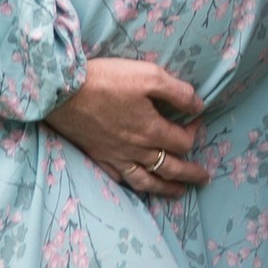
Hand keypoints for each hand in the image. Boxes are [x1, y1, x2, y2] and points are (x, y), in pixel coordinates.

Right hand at [50, 55, 211, 198]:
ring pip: (148, 181)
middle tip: (203, 178)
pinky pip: (121, 179)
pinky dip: (134, 186)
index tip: (195, 121)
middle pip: (171, 168)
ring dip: (167, 188)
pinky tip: (140, 186)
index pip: (182, 141)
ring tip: (179, 192)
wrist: (63, 92)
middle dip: (190, 173)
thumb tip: (198, 106)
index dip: (194, 132)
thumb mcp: (149, 76)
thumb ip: (178, 92)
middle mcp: (137, 149)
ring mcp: (117, 157)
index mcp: (152, 130)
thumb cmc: (107, 80)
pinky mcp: (99, 157)